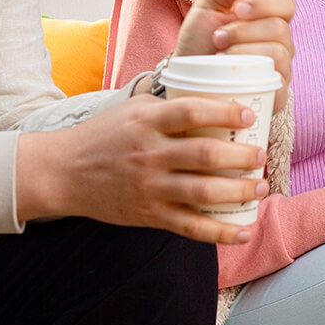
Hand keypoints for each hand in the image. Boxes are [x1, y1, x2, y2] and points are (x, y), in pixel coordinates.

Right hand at [16, 94, 269, 243]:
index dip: (225, 111)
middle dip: (243, 156)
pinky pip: (192, 227)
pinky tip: (244, 230)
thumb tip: (208, 92)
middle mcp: (150, 154)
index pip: (192, 111)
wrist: (63, 172)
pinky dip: (222, 232)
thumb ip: (165, 105)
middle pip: (206, 154)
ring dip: (240, 190)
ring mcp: (150, 187)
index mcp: (146, 122)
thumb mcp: (130, 110)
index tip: (247, 114)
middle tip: (260, 154)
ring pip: (205, 191)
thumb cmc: (102, 136)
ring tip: (260, 185)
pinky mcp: (149, 214)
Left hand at [173, 0, 294, 110]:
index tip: (237, 9)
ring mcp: (280, 70)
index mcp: (267, 19)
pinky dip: (253, 76)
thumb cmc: (198, 42)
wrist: (185, 80)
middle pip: (280, 29)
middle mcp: (280, 43)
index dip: (264, 5)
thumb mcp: (208, 7)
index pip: (287, 4)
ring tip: (220, 58)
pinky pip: (278, 82)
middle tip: (218, 38)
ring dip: (245, 52)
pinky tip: (232, 77)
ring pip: (280, 53)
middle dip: (244, 31)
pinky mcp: (276, 95)